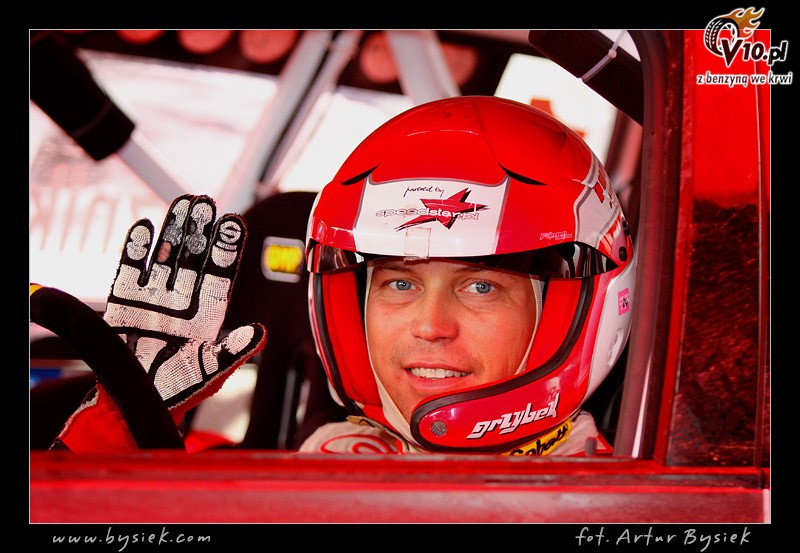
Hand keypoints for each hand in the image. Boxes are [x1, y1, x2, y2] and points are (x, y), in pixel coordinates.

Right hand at [37, 195, 265, 451]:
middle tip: (206, 201)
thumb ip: (234, 351)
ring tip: (182, 202)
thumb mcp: (213, 371)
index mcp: (208, 312)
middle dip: (200, 229)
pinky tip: (144, 227)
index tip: (235, 222)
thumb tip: (261, 333)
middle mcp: (183, 299)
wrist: (136, 402)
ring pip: (165, 255)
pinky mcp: (124, 301)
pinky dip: (135, 249)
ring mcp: (154, 297)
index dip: (227, 248)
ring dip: (173, 230)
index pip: (221, 273)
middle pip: (194, 256)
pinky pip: (130, 269)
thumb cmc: (180, 389)